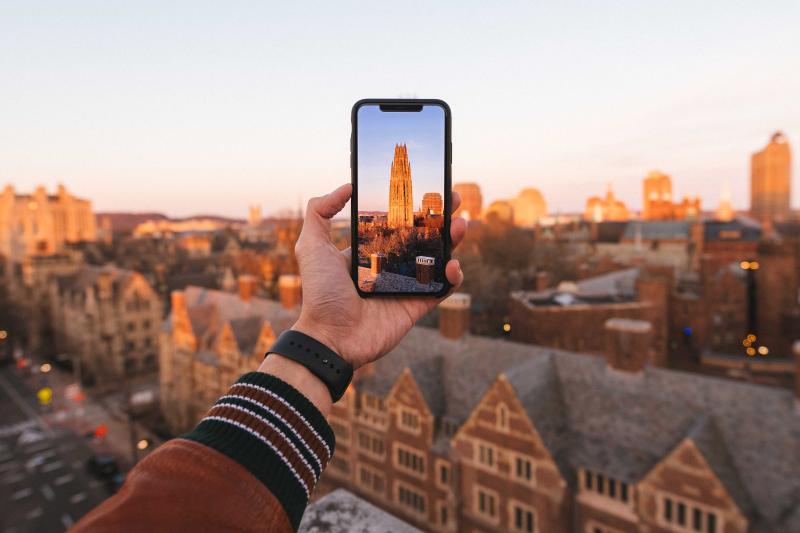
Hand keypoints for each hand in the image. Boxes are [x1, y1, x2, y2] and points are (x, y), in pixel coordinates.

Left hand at [291, 183, 466, 368]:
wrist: (331, 336)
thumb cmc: (320, 292)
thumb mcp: (311, 245)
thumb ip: (320, 212)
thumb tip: (347, 186)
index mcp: (369, 251)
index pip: (397, 224)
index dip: (414, 208)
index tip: (427, 189)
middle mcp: (390, 266)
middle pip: (423, 237)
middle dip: (441, 218)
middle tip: (452, 200)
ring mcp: (406, 286)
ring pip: (438, 259)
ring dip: (453, 240)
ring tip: (459, 225)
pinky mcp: (417, 306)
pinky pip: (442, 288)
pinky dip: (453, 276)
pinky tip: (452, 264)